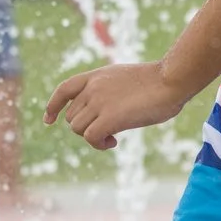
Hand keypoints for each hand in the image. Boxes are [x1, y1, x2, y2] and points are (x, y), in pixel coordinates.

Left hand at [44, 62, 180, 149]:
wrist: (171, 80)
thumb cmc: (158, 81)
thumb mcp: (126, 79)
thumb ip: (110, 91)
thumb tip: (105, 114)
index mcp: (97, 76)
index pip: (64, 89)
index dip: (53, 106)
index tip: (49, 120)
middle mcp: (93, 87)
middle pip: (72, 117)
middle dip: (86, 127)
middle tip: (108, 131)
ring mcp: (99, 101)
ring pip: (79, 129)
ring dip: (93, 137)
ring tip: (113, 136)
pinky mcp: (108, 117)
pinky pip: (91, 138)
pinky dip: (99, 144)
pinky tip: (114, 141)